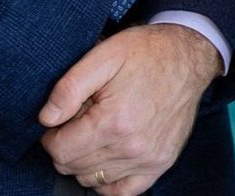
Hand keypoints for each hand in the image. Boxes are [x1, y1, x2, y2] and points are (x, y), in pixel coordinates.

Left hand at [38, 24, 221, 193]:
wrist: (188, 55)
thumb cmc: (146, 52)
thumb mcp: (104, 55)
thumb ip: (69, 87)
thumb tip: (46, 118)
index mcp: (114, 121)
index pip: (61, 150)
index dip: (51, 134)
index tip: (58, 119)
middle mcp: (131, 147)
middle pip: (74, 167)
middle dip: (67, 145)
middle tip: (80, 118)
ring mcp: (148, 159)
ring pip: (93, 179)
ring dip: (85, 160)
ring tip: (97, 130)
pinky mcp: (160, 164)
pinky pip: (122, 192)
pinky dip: (107, 179)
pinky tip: (108, 155)